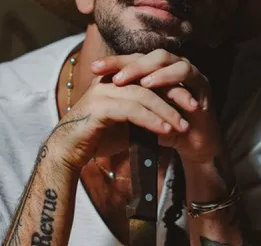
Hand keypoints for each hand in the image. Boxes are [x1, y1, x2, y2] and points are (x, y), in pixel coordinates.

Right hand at [50, 75, 187, 172]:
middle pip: (149, 82)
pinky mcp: (99, 107)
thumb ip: (143, 116)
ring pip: (143, 95)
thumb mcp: (125, 124)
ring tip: (182, 126)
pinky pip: (132, 110)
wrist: (68, 153)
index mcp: (113, 80)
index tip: (190, 101)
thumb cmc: (95, 140)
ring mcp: (102, 93)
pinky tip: (165, 130)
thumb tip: (169, 118)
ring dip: (166, 111)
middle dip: (174, 95)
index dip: (170, 86)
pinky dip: (152, 120)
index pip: (148, 76)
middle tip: (193, 109)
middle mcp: (107, 82)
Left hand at [93, 50, 222, 164]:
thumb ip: (123, 102)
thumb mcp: (137, 115)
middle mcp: (172, 66)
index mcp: (157, 71)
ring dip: (145, 68)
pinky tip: (150, 85)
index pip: (134, 60)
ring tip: (125, 79)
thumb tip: (92, 94)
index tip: (93, 68)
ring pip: (167, 59)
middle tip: (109, 73)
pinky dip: (166, 77)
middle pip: (148, 55)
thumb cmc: (163, 129)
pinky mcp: (202, 82)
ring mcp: (189, 72)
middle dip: (127, 63)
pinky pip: (186, 73)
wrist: (192, 144)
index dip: (114, 62)